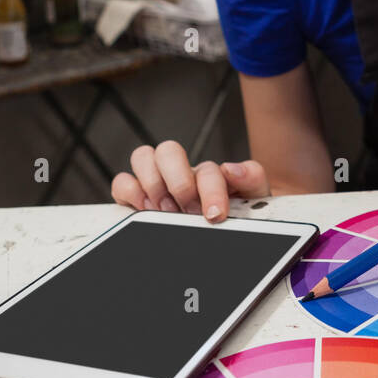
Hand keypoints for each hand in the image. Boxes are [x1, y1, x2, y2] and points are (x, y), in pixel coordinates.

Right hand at [111, 140, 269, 220]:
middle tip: (187, 210)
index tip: (214, 214)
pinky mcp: (137, 196)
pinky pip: (122, 182)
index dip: (211, 190)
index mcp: (212, 173)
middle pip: (169, 150)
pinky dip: (131, 193)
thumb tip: (231, 168)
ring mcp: (159, 181)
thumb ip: (252, 178)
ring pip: (143, 156)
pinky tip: (146, 212)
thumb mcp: (255, 199)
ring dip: (153, 184)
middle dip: (178, 182)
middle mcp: (183, 172)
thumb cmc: (239, 214)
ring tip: (166, 211)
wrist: (232, 227)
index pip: (209, 168)